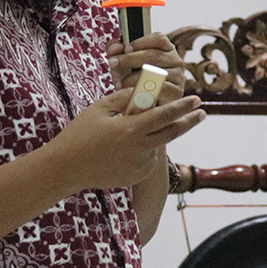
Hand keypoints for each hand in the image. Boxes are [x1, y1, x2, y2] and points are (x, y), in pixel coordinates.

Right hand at [46, 88, 204, 192]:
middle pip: (173, 133)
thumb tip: (142, 90)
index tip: (196, 99)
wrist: (65, 168)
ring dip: (156, 136)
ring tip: (130, 133)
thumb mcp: (99, 109)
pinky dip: (144, 150)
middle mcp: (139, 149)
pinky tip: (123, 150)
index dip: (182, 106)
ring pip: (158, 146)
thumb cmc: (79, 134)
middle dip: (189, 121)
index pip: (164, 115)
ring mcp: (139, 166)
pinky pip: (148, 160)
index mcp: (131, 129)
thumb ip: (124, 98)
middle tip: (201, 112)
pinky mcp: (136, 176)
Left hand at [107, 31, 185, 103]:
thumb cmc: (135, 83)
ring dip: (133, 78)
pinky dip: (142, 91)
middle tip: (113, 64)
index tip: (125, 48)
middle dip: (129, 59)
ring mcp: (178, 76)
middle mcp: (176, 61)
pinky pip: (157, 89)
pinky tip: (131, 94)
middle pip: (153, 55)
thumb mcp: (123, 65)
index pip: (159, 38)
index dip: (141, 42)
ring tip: (119, 84)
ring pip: (154, 72)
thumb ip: (116, 52)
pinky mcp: (176, 92)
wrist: (143, 108)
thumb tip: (114, 46)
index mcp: (166, 49)